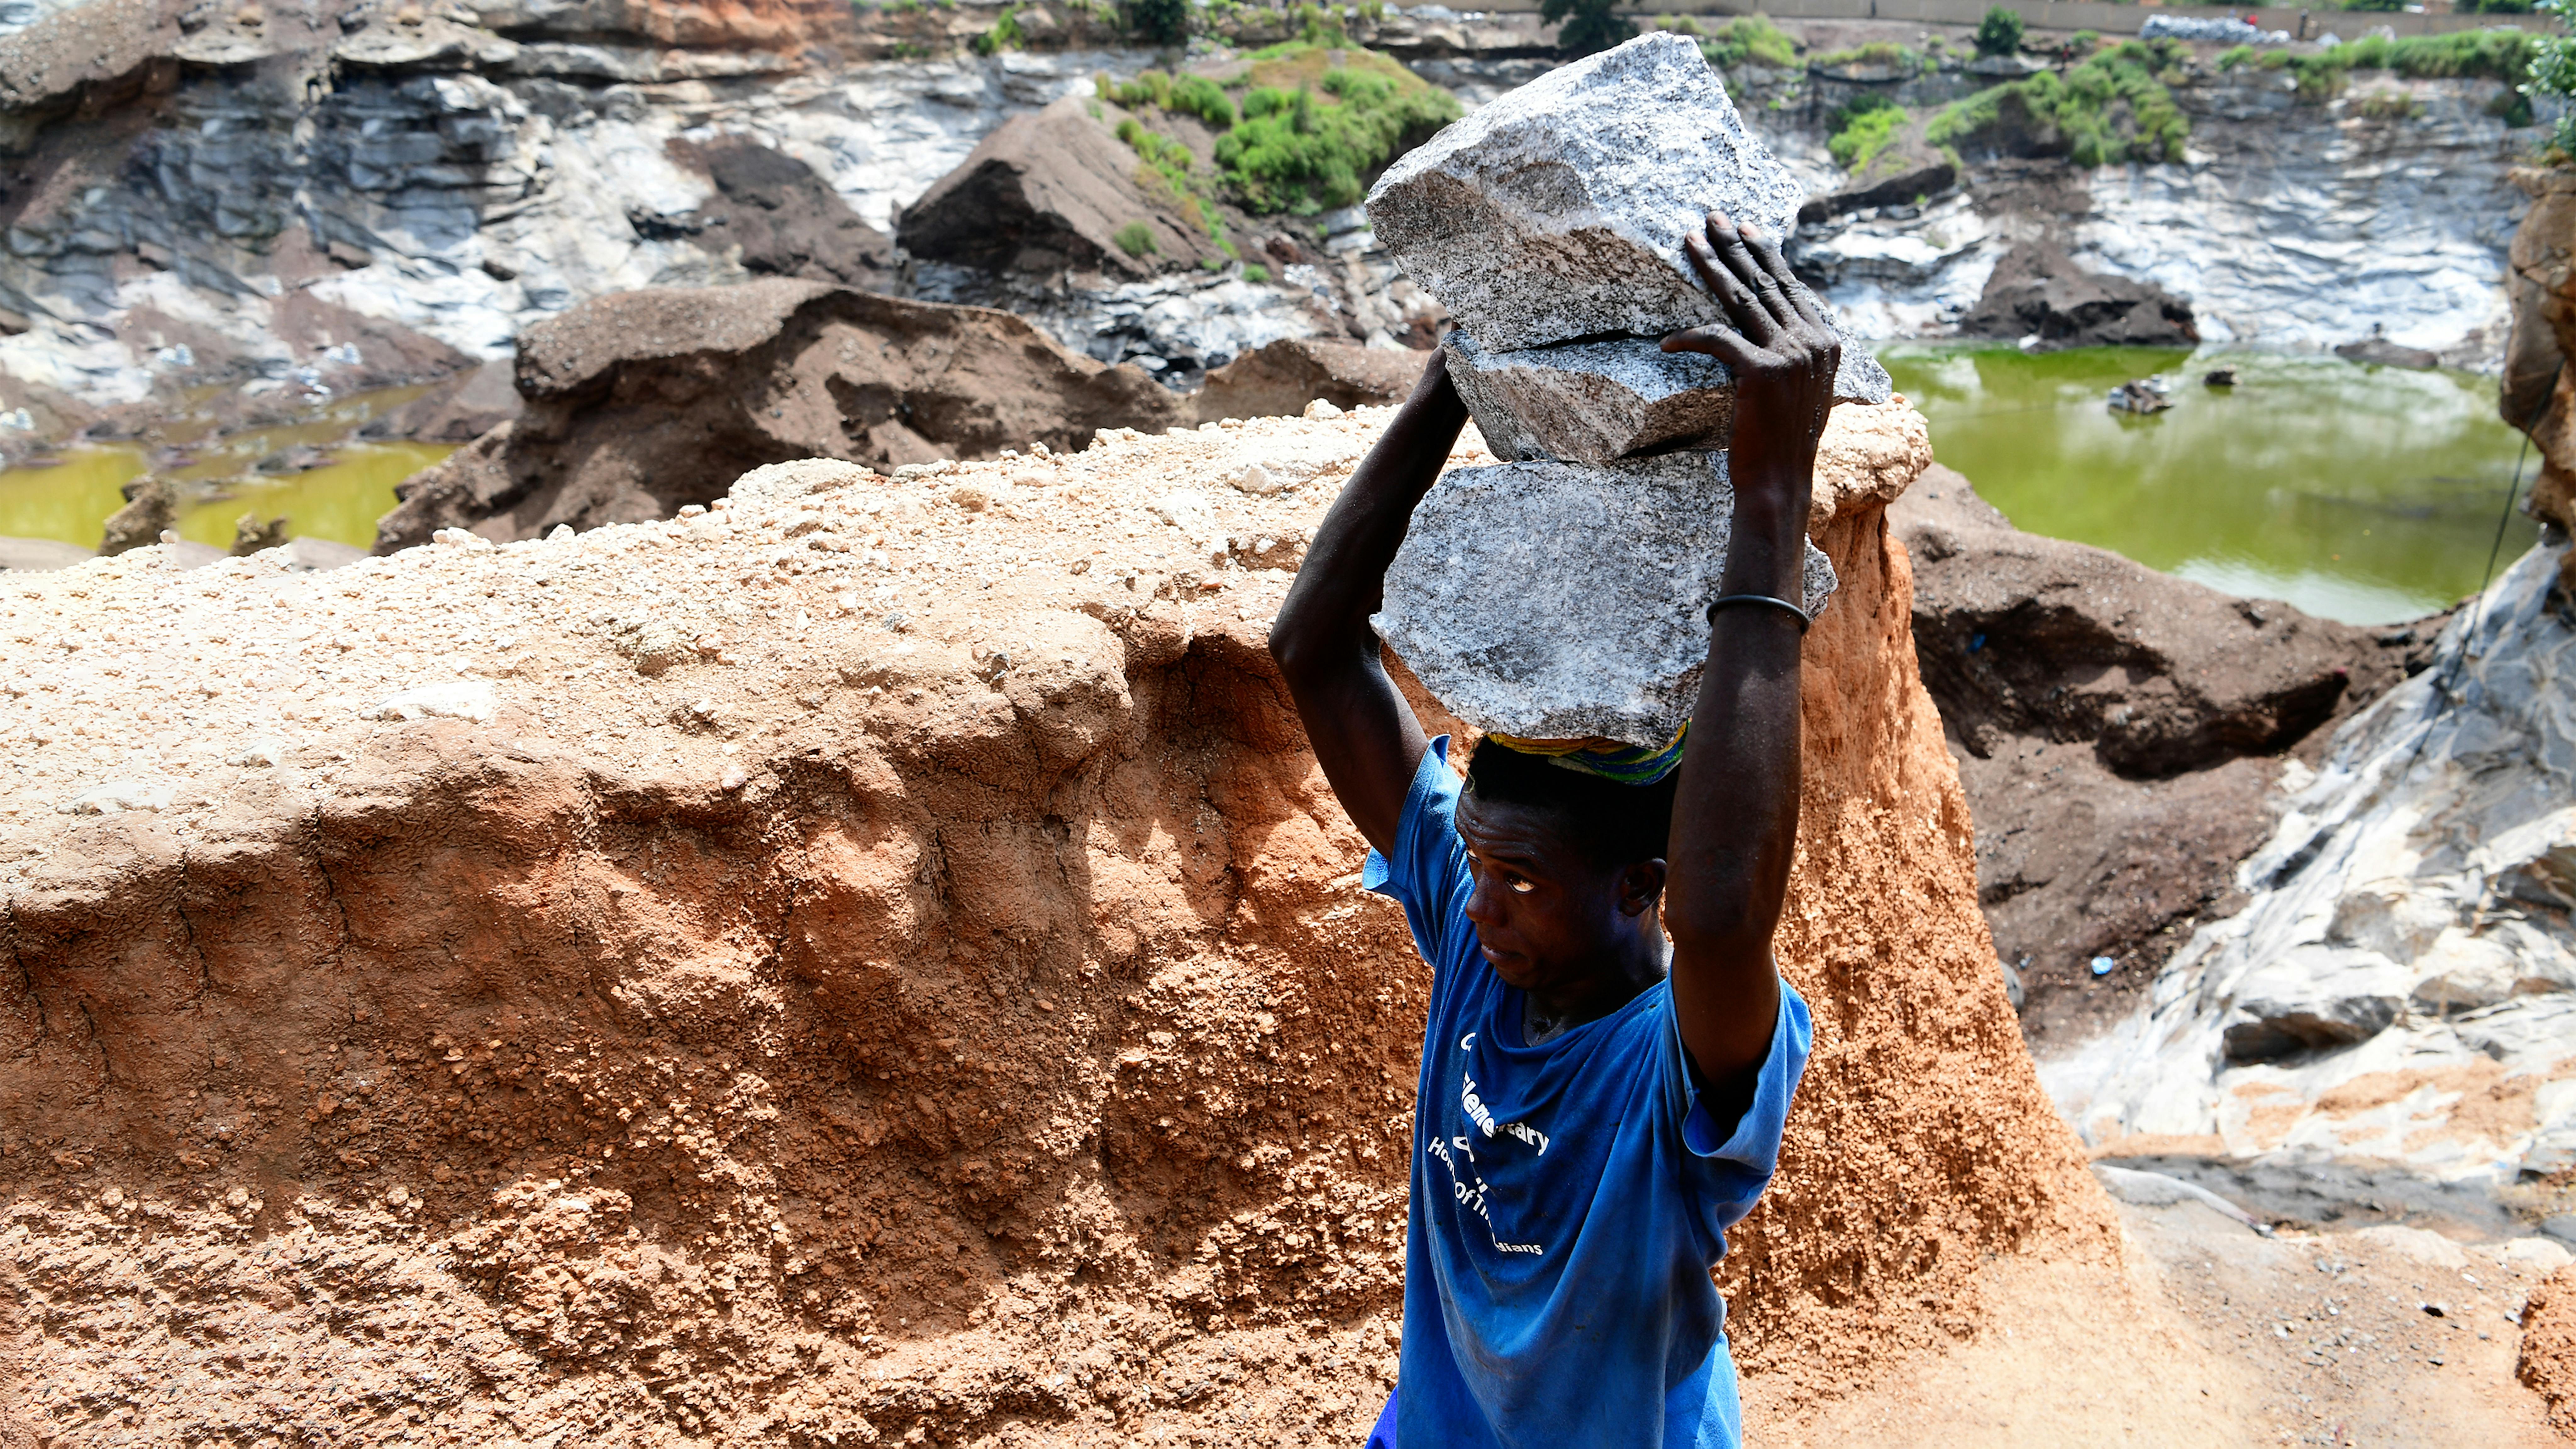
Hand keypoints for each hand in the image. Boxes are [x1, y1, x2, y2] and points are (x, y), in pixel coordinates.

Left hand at [1660, 212, 1839, 506]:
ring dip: (1711, 267)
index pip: (1789, 286)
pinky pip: (1718, 340)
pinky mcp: (1762, 373)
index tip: (1744, 228)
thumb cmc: (1781, 441)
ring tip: (1688, 241)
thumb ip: (1792, 353)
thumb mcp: (1798, 389)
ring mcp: (1791, 356)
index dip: (1764, 254)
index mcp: (1826, 342)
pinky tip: (1666, 341)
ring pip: (1741, 299)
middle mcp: (1814, 342)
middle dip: (1734, 247)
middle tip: (1711, 217)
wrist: (1780, 482)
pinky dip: (1690, 337)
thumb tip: (1770, 322)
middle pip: (1764, 283)